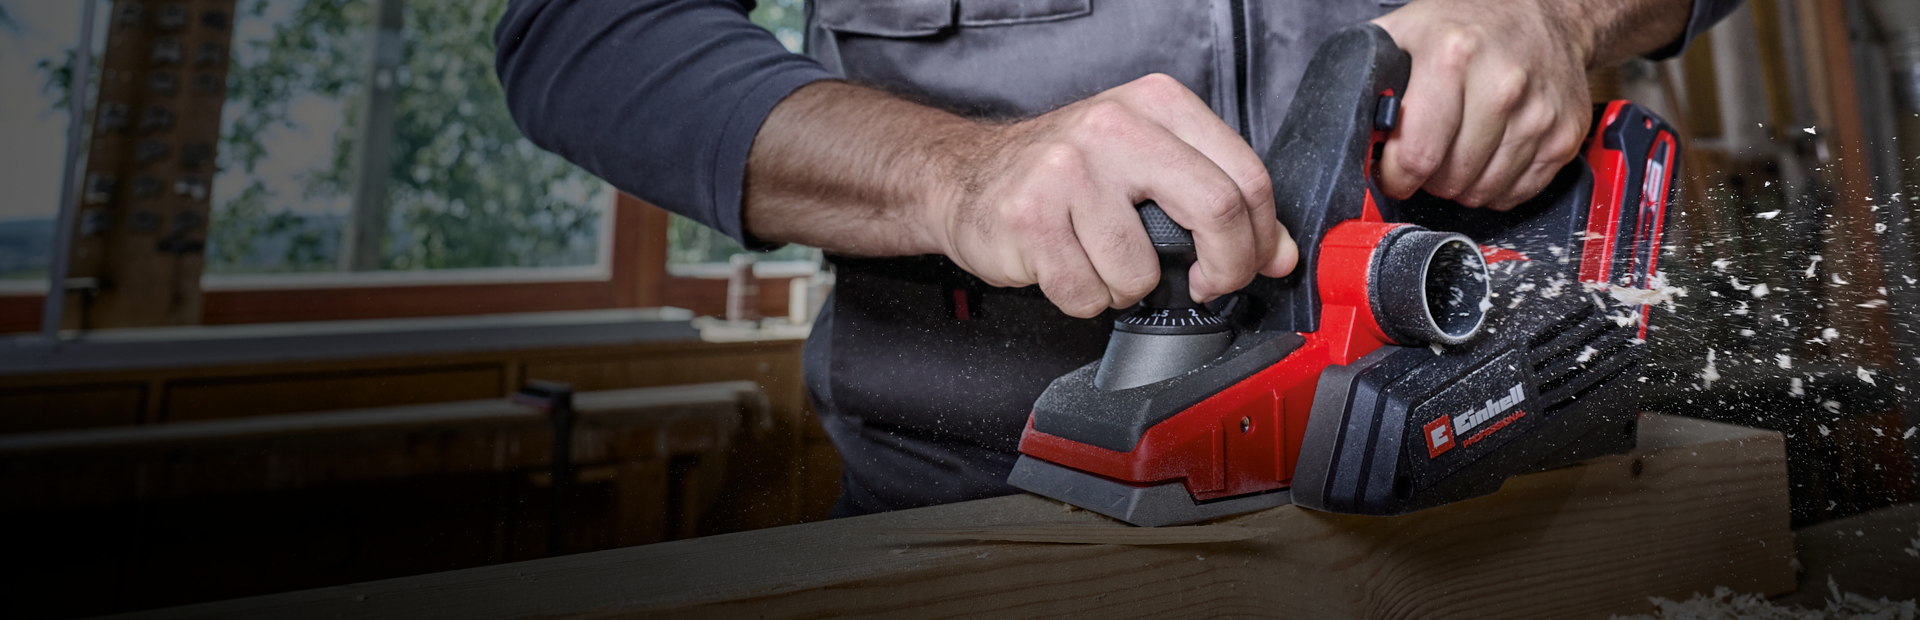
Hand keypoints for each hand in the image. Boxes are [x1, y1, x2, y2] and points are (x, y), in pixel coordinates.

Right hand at [923, 74, 1296, 316]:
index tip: (1253, 264)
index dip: (1261, 238)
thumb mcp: (1148, 162)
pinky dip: (1084, 299)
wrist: (966, 177)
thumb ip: (1217, 197)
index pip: (1246, 175)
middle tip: (1207, 286)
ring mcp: (1068, 169)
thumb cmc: (1064, 175)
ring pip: (1143, 271)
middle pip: (1216, 211)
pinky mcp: (1029, 216)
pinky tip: (1066, 266)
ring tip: (1101, 260)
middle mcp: (1113, 126)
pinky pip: (1088, 294)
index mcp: (1156, 103)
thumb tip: (1279, 253)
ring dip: (1129, 289)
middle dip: (1224, 270)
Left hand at [1371, 0, 1597, 210]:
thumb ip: (1370, 82)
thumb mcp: (1404, 34)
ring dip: (1461, 184)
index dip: (1395, 174)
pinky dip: (1495, 185)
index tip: (1393, 170)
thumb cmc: (1467, 25)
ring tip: (1456, 151)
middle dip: (1428, 177)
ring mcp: (1539, 113)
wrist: (1544, 12)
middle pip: (1449, 180)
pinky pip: (1516, 193)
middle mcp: (1503, 84)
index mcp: (1453, 56)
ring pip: (1482, 192)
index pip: (1417, 155)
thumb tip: (1349, 134)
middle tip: (1427, 154)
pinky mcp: (1564, 136)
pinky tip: (1488, 155)